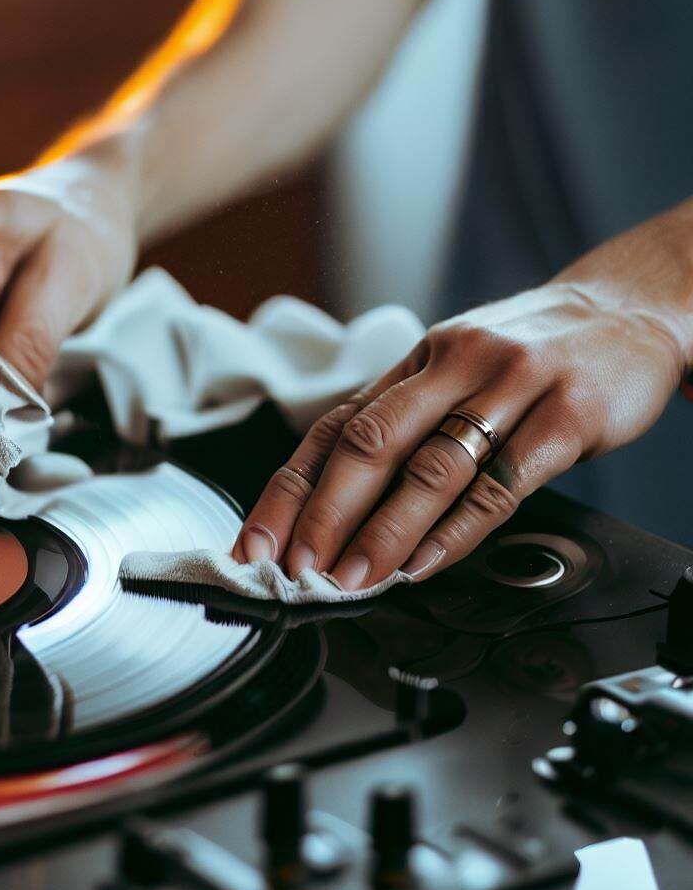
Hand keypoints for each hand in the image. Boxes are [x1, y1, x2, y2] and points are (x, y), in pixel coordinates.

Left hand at [234, 200, 692, 586]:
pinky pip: (501, 484)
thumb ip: (404, 424)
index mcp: (416, 363)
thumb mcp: (455, 371)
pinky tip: (423, 563)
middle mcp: (453, 366)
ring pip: (432, 468)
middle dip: (323, 514)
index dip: (289, 489)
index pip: (334, 427)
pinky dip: (456, 531)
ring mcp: (511, 387)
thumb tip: (332, 504)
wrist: (629, 312)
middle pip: (371, 443)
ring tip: (353, 578)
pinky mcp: (567, 416)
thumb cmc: (528, 355)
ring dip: (384, 532)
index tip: (259, 542)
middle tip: (298, 568)